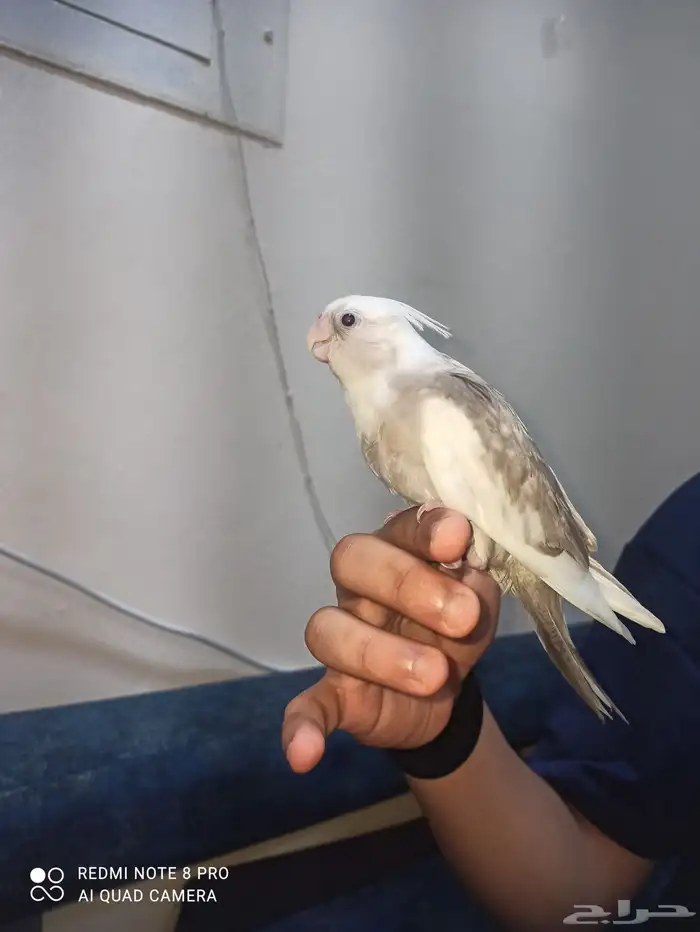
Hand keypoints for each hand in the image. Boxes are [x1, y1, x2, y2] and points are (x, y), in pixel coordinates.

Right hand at [282, 507, 501, 772]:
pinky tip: (303, 754)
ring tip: (437, 675)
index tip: (455, 538)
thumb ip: (476, 588)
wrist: (444, 687)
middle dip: (409, 584)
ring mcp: (342, 640)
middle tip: (462, 615)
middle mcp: (360, 588)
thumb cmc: (455, 624)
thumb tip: (471, 577)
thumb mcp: (480, 603)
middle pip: (353, 562)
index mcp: (398, 552)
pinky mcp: (336, 694)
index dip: (423, 529)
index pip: (399, 528)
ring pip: (329, 631)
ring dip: (383, 653)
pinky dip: (300, 728)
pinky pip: (305, 706)